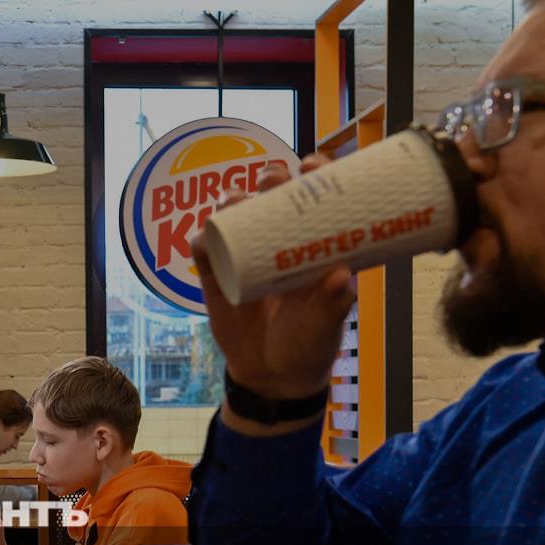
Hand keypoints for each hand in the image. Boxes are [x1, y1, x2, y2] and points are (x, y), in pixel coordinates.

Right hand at [191, 155, 354, 407]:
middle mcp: (278, 246)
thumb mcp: (326, 326)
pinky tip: (204, 237)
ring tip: (238, 202)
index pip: (312, 201)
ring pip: (234, 216)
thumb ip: (333, 303)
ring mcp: (244, 258)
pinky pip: (203, 251)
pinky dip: (201, 240)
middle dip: (269, 179)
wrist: (272, 379)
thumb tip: (343, 275)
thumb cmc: (309, 347)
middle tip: (273, 179)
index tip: (312, 165)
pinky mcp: (216, 278)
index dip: (312, 176)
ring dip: (233, 201)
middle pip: (270, 198)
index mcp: (311, 249)